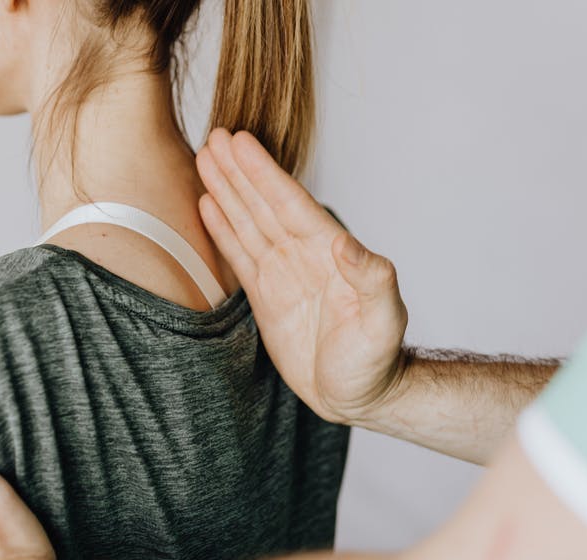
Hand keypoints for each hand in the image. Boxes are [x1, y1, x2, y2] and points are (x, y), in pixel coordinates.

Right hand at [196, 129, 408, 425]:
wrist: (359, 396)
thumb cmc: (376, 362)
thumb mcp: (382, 322)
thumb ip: (372, 280)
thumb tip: (346, 242)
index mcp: (329, 253)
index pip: (290, 204)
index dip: (264, 173)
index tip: (241, 142)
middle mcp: (303, 255)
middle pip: (263, 204)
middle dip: (239, 171)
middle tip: (214, 136)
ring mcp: (283, 273)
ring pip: (248, 222)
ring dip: (227, 190)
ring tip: (204, 158)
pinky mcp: (266, 295)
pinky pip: (240, 254)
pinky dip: (223, 229)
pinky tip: (207, 205)